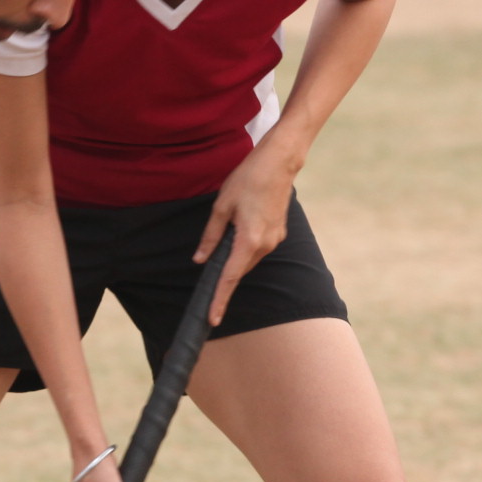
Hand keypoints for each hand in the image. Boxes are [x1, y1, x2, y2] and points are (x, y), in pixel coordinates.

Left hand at [194, 140, 301, 325]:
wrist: (280, 162)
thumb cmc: (248, 179)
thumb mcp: (221, 206)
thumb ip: (211, 236)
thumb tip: (201, 259)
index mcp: (249, 240)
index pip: (230, 277)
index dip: (220, 299)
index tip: (213, 319)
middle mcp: (265, 244)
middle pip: (239, 269)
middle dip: (225, 277)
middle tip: (208, 285)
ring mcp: (274, 239)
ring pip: (248, 259)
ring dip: (235, 258)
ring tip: (226, 237)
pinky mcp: (278, 232)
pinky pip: (257, 248)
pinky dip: (245, 248)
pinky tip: (239, 231)